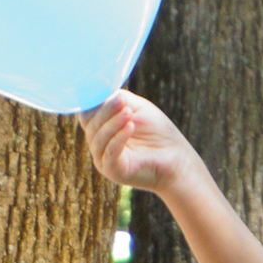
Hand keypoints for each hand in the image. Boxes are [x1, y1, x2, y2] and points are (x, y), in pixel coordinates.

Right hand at [81, 93, 195, 195]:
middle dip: (105, 110)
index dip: (95, 101)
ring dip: (113, 123)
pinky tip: (130, 126)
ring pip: (98, 138)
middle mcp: (99, 143)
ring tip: (128, 113)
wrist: (176, 158)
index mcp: (101, 128)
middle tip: (122, 101)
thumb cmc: (157, 132)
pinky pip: (110, 152)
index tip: (110, 92)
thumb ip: (120, 98)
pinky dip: (119, 137)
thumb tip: (103, 92)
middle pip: (90, 125)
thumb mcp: (138, 108)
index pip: (87, 114)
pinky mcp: (113, 171)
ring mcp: (103, 158)